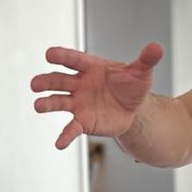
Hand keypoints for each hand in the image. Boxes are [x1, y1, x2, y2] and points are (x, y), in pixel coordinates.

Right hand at [31, 43, 163, 148]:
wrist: (134, 110)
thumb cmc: (132, 86)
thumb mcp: (141, 73)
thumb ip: (146, 60)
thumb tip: (157, 47)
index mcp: (91, 67)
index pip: (74, 60)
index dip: (62, 56)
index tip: (49, 54)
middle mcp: (80, 84)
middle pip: (59, 80)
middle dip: (46, 81)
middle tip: (35, 84)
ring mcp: (78, 103)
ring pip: (59, 101)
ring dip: (47, 103)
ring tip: (38, 105)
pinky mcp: (82, 121)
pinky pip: (71, 128)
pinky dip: (65, 136)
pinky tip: (59, 144)